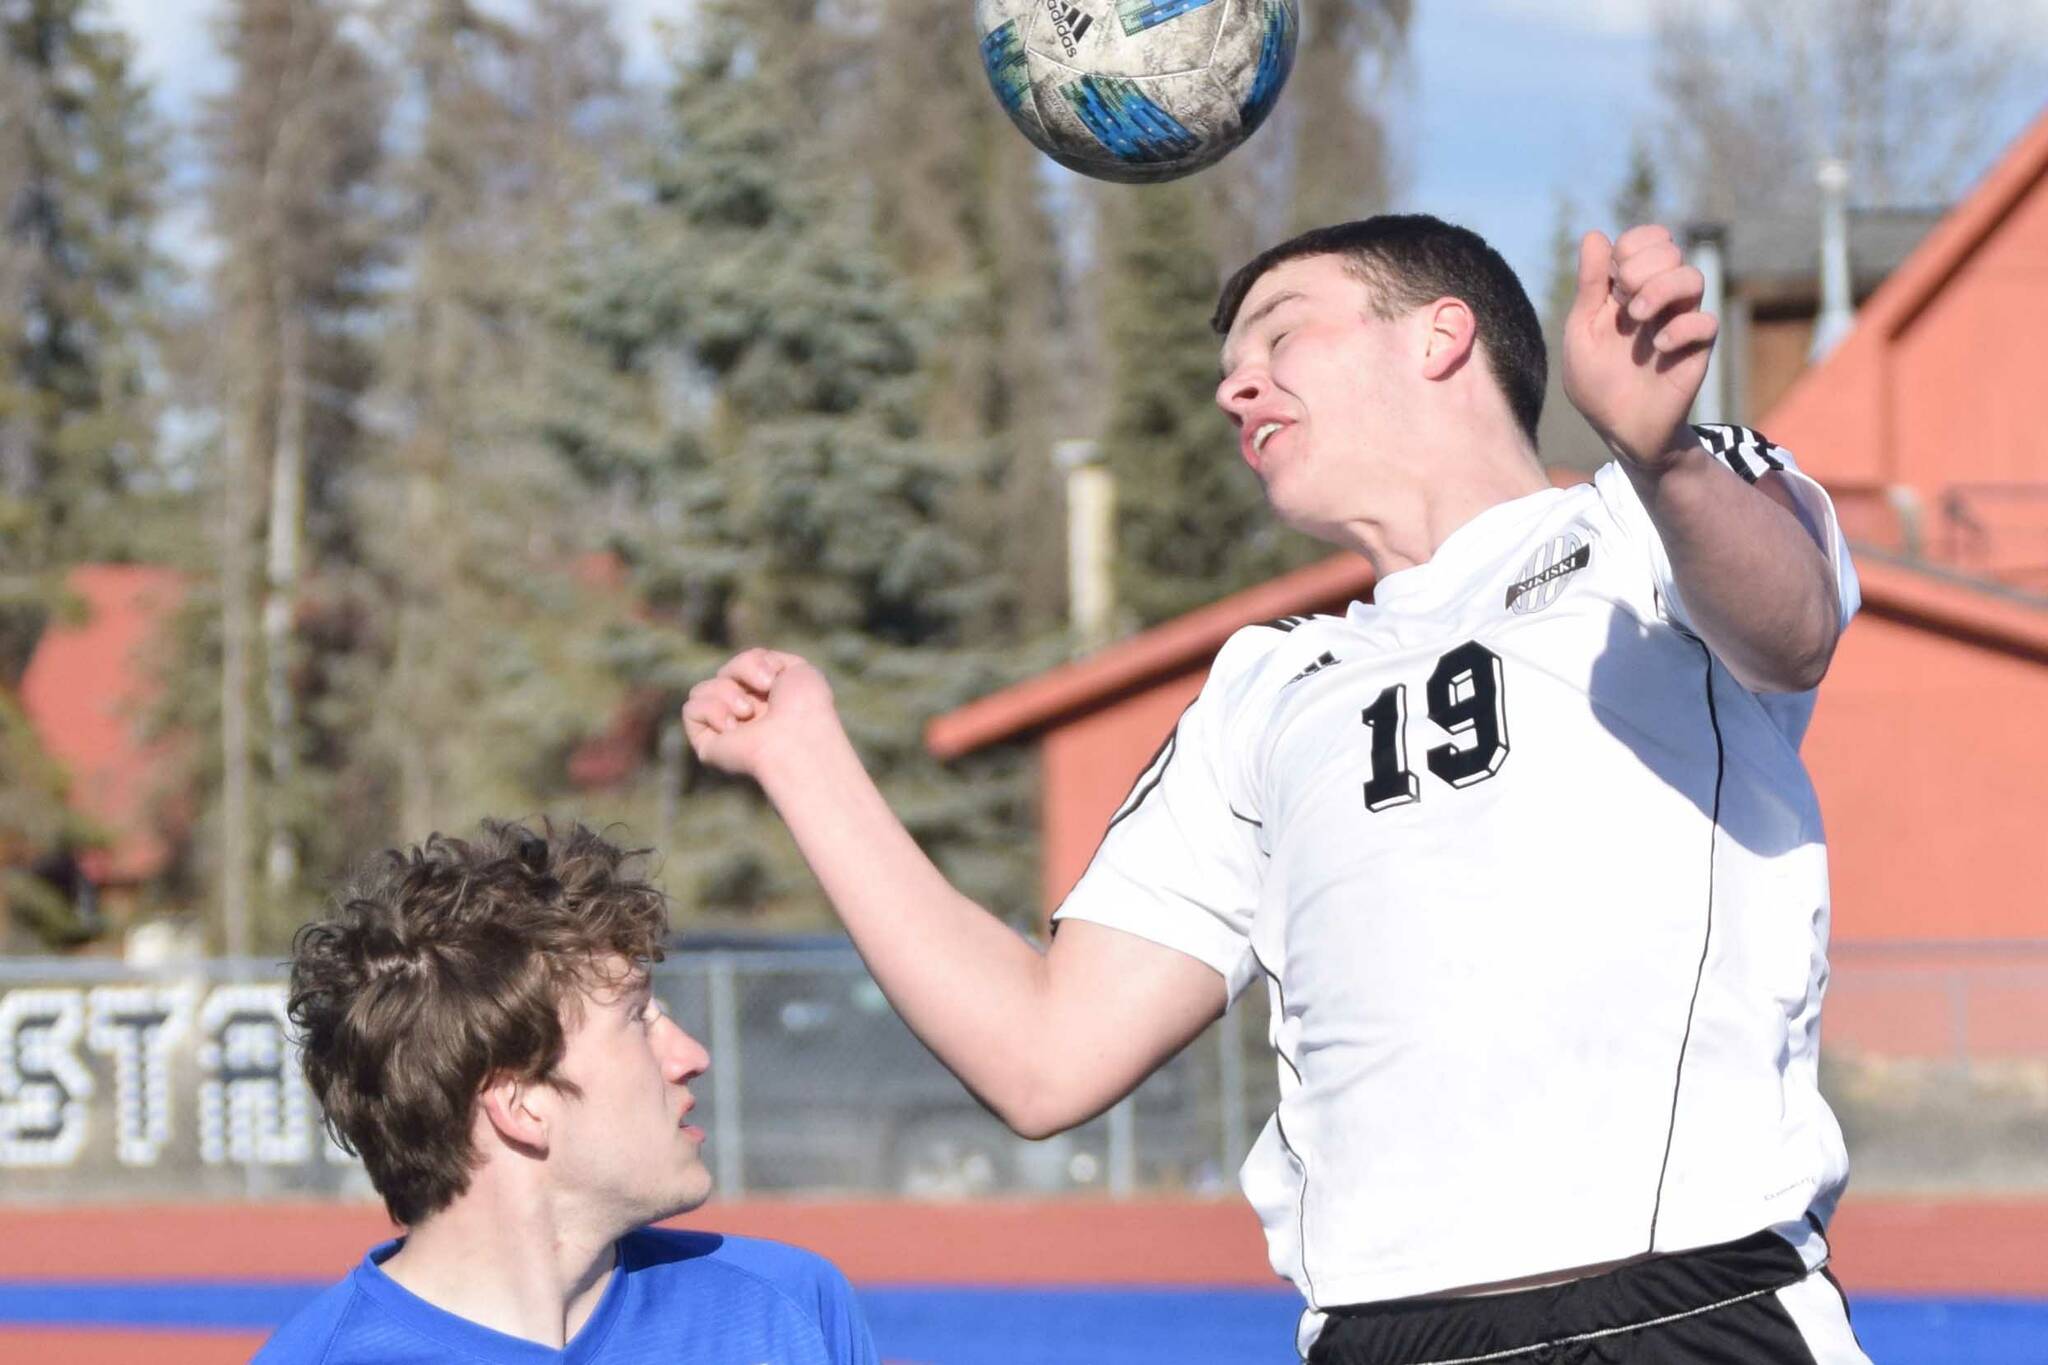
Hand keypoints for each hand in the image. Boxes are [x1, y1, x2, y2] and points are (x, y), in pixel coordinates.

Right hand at [682, 648, 837, 779]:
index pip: (743, 665)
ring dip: (727, 692)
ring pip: (702, 689)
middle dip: (743, 669)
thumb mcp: (795, 667)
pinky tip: (732, 726)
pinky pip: (690, 709)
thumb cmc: (805, 707)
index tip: (776, 675)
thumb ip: (764, 661)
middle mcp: (747, 715)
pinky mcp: (708, 746)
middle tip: (767, 687)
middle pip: (723, 672)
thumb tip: (739, 677)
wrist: (798, 738)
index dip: (756, 662)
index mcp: (768, 700)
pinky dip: (710, 710)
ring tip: (748, 712)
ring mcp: (727, 730)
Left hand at [1561, 225, 1717, 470]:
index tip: (1613, 280)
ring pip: (1693, 277)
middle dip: (1642, 267)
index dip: (1632, 246)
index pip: (1644, 240)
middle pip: (1670, 250)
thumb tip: (1595, 235)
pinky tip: (1658, 348)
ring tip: (1637, 318)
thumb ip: (1590, 286)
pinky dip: (1680, 328)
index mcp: (1628, 290)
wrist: (1621, 428)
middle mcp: (1659, 299)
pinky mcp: (1698, 348)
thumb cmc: (1597, 382)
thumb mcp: (1581, 332)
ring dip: (1660, 290)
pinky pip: (1705, 321)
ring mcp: (1680, 321)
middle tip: (1624, 303)